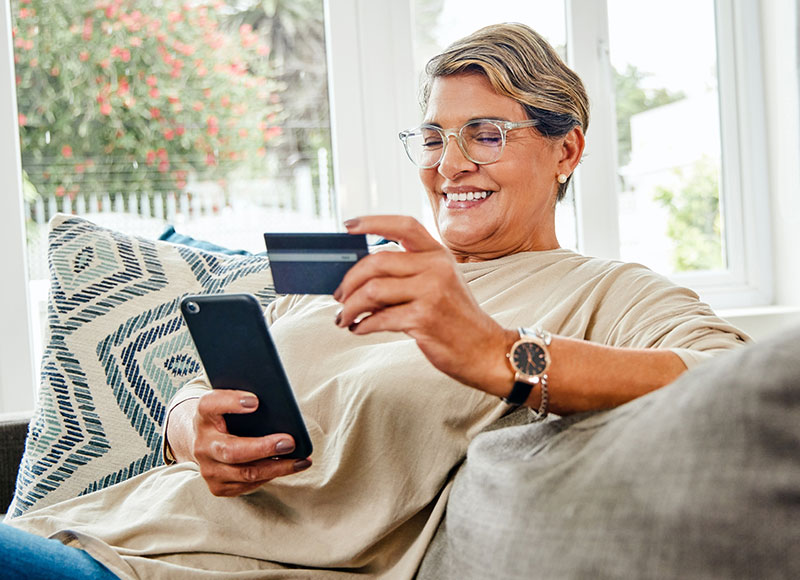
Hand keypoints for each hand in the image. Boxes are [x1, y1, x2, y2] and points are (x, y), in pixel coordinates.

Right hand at [189, 389, 311, 496]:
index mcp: (204, 415)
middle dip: (263, 448)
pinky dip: (270, 476)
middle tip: (290, 442)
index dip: (231, 402)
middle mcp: (202, 444)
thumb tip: (282, 407)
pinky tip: (288, 468)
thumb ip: (248, 400)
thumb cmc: (226, 418)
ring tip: (301, 461)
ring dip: (277, 467)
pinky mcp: (218, 487)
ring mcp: (208, 469)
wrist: (204, 442)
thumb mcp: (231, 403)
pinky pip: (248, 485)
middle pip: (230, 450)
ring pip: (245, 473)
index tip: (255, 400)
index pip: (211, 404)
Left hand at [334, 215, 516, 396]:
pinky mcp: (424, 319)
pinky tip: (358, 328)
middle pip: (377, 262)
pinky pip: (379, 318)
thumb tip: (361, 278)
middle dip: (350, 281)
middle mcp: (437, 268)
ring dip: (350, 306)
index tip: (348, 226)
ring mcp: (432, 292)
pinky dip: (362, 324)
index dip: (373, 222)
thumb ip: (408, 274)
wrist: (484, 350)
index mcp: (439, 255)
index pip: (404, 226)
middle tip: (339, 296)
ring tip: (344, 317)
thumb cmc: (456, 318)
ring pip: (372, 291)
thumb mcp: (440, 284)